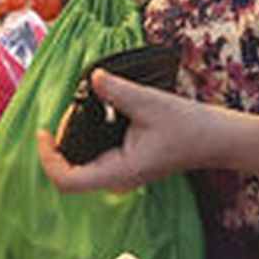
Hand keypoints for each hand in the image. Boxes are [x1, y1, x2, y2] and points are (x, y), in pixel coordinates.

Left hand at [37, 69, 204, 193]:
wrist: (215, 139)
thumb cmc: (188, 127)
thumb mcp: (149, 103)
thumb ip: (117, 90)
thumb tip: (94, 78)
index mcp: (119, 171)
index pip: (68, 180)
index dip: (48, 158)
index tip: (43, 132)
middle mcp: (117, 178)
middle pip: (70, 170)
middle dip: (61, 139)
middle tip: (71, 108)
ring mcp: (121, 173)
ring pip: (81, 163)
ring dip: (74, 136)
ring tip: (81, 107)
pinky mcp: (126, 163)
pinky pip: (95, 155)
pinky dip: (88, 135)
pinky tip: (97, 112)